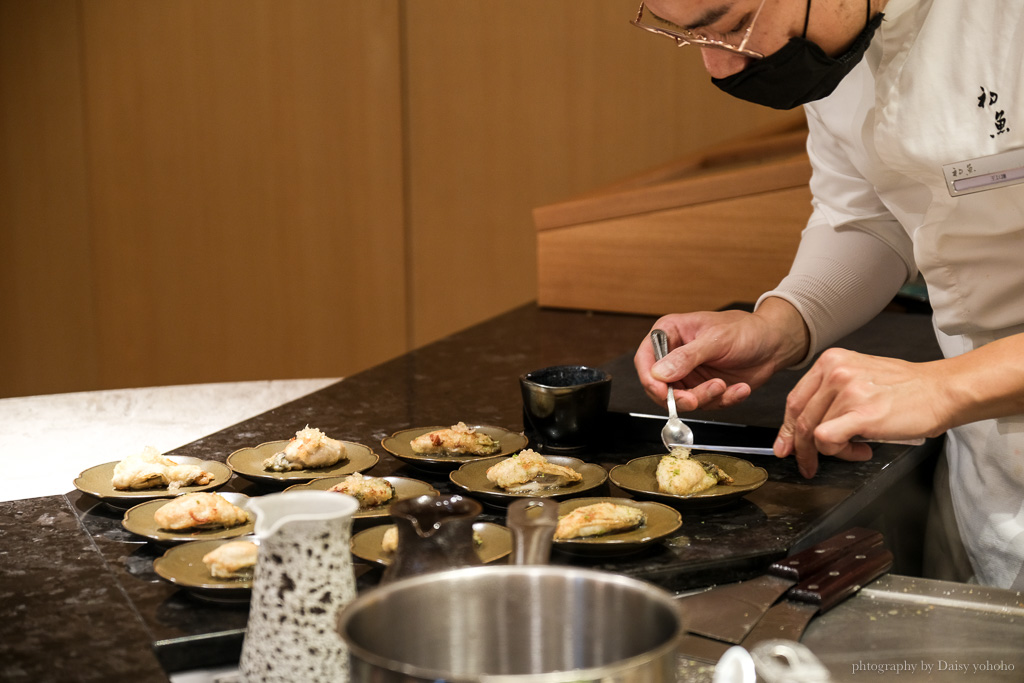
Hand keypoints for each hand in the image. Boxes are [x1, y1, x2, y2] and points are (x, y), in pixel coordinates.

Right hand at [634, 299, 808, 412]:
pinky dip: (722, 401)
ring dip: (705, 399)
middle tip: (696, 399)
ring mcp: (689, 375)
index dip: (649, 378)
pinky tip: (738, 389)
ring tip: (724, 386)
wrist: (773, 343)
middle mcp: (674, 356)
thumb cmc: (745, 330)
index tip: (661, 392)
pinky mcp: (704, 389)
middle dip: (679, 397)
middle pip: (660, 386)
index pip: (645, 359)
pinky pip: (705, 405)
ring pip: (682, 400)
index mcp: (670, 334)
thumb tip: (658, 373)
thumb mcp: (715, 340)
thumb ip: (686, 357)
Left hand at [773, 348, 948, 477]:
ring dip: (835, 450)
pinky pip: (827, 439)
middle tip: (809, 464)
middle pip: (800, 418)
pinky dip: (840, 451)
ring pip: (815, 432)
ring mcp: (847, 391)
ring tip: (858, 448)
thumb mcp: (859, 377)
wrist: (942, 390)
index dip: (787, 428)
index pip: (796, 399)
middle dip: (802, 448)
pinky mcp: (861, 413)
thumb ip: (831, 396)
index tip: (786, 446)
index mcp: (831, 361)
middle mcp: (835, 372)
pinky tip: (862, 449)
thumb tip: (804, 429)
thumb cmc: (906, 388)